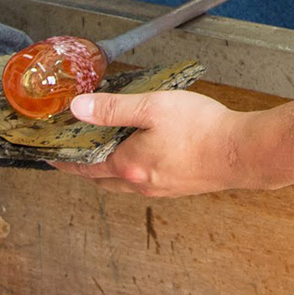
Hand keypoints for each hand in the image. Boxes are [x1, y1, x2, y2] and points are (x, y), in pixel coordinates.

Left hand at [50, 89, 254, 197]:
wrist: (243, 152)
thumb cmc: (202, 129)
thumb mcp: (152, 107)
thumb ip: (112, 109)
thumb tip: (77, 109)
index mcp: (128, 164)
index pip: (84, 166)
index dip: (64, 161)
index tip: (50, 157)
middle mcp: (142, 183)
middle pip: (102, 178)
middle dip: (85, 166)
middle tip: (75, 151)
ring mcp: (162, 188)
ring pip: (124, 182)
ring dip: (110, 170)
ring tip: (107, 148)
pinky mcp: (181, 186)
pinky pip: (146, 181)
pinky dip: (134, 170)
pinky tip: (145, 153)